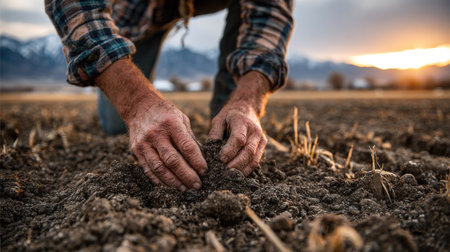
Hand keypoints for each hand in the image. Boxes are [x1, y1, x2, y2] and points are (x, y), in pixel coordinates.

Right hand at [95, 59, 206, 190]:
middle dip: (186, 175)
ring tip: (184, 189)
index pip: (186, 146)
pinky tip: (168, 186)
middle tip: (197, 185)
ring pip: (159, 168)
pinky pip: (147, 169)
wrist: (139, 106)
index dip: (197, 161)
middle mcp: (156, 134)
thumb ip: (190, 137)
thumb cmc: (165, 113)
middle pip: (172, 160)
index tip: (205, 171)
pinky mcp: (136, 150)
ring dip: (173, 181)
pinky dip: (158, 180)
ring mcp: (144, 143)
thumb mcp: (181, 118)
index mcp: (171, 124)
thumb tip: (202, 159)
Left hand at [208, 71, 270, 175]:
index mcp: (242, 122)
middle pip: (248, 152)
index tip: (220, 160)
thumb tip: (207, 151)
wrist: (247, 108)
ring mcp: (261, 140)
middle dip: (236, 165)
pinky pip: (256, 161)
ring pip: (254, 159)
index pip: (238, 139)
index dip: (230, 151)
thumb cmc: (230, 115)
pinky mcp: (263, 146)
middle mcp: (255, 132)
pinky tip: (236, 175)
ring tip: (229, 177)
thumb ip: (214, 134)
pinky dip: (247, 170)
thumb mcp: (219, 119)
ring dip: (242, 170)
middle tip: (223, 173)